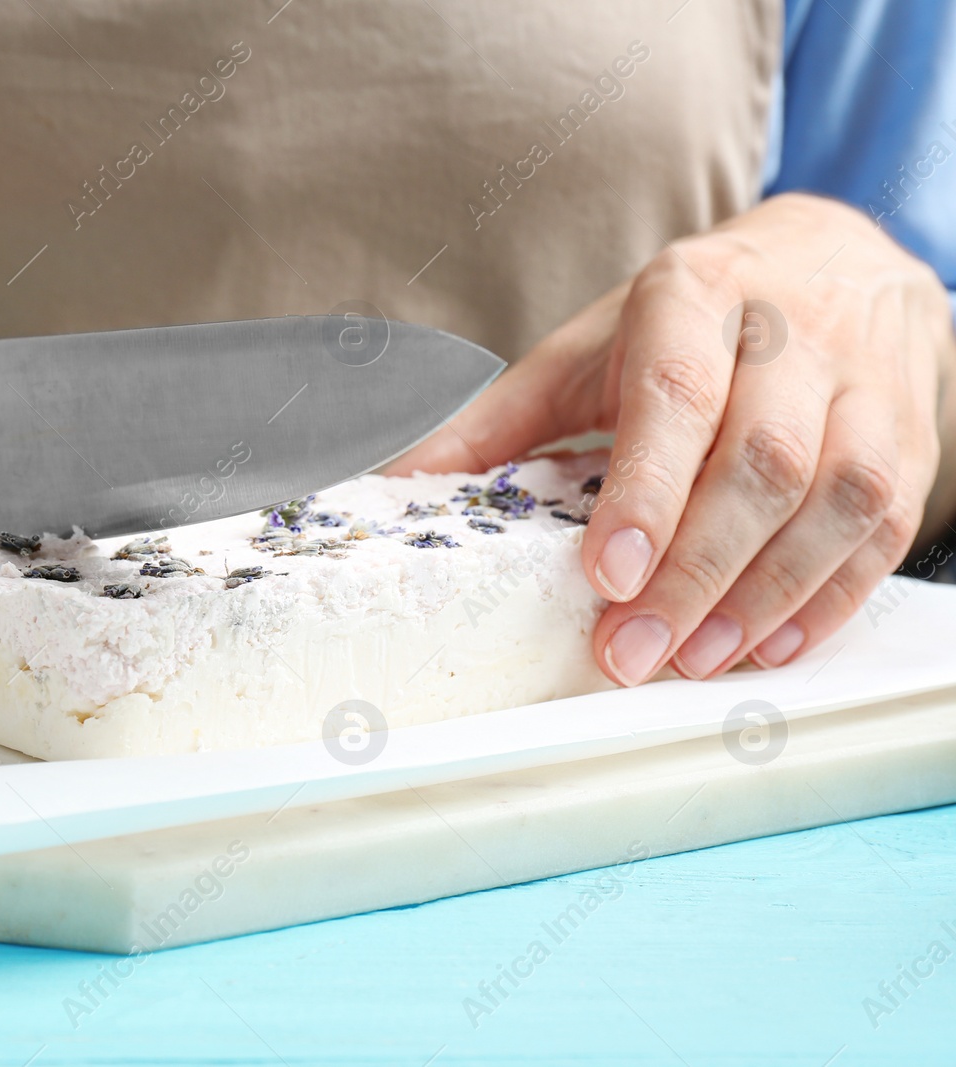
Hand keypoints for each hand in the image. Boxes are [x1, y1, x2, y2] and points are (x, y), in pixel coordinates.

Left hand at [390, 193, 955, 684]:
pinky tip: (773, 644)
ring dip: (768, 593)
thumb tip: (391, 478)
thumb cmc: (685, 320)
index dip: (646, 493)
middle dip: (697, 570)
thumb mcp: (585, 348)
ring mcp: (864, 380)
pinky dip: (833, 595)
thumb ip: (498, 418)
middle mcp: (791, 329)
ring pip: (839, 496)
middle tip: (637, 651)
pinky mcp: (910, 430)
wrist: (833, 257)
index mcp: (692, 296)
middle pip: (761, 460)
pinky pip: (890, 521)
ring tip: (697, 659)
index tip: (606, 576)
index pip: (676, 396)